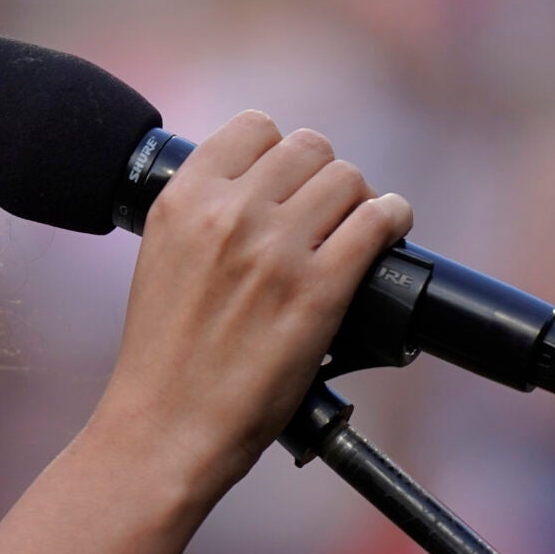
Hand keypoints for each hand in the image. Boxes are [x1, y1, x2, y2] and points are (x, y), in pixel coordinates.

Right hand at [97, 111, 410, 498]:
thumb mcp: (163, 258)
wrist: (166, 427)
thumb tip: (264, 187)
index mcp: (183, 200)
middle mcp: (228, 214)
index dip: (278, 152)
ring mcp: (276, 250)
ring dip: (358, 200)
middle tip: (325, 212)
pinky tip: (387, 235)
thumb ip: (204, 213)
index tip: (287, 182)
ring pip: (347, 178)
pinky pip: (377, 221)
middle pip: (308, 147)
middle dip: (322, 176)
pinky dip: (391, 221)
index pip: (253, 127)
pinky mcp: (319, 291)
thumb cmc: (165, 355)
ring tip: (353, 230)